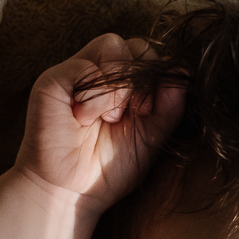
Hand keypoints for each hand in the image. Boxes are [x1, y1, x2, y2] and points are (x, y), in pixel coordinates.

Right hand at [12, 33, 184, 216]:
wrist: (71, 194)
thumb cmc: (108, 170)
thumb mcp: (151, 138)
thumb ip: (169, 107)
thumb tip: (184, 72)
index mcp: (123, 83)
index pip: (149, 54)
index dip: (156, 79)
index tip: (148, 113)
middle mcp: (100, 71)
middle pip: (135, 44)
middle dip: (141, 81)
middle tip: (130, 117)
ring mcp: (76, 72)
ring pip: (113, 45)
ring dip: (118, 90)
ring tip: (106, 121)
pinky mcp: (54, 79)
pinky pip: (87, 68)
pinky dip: (95, 99)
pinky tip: (83, 121)